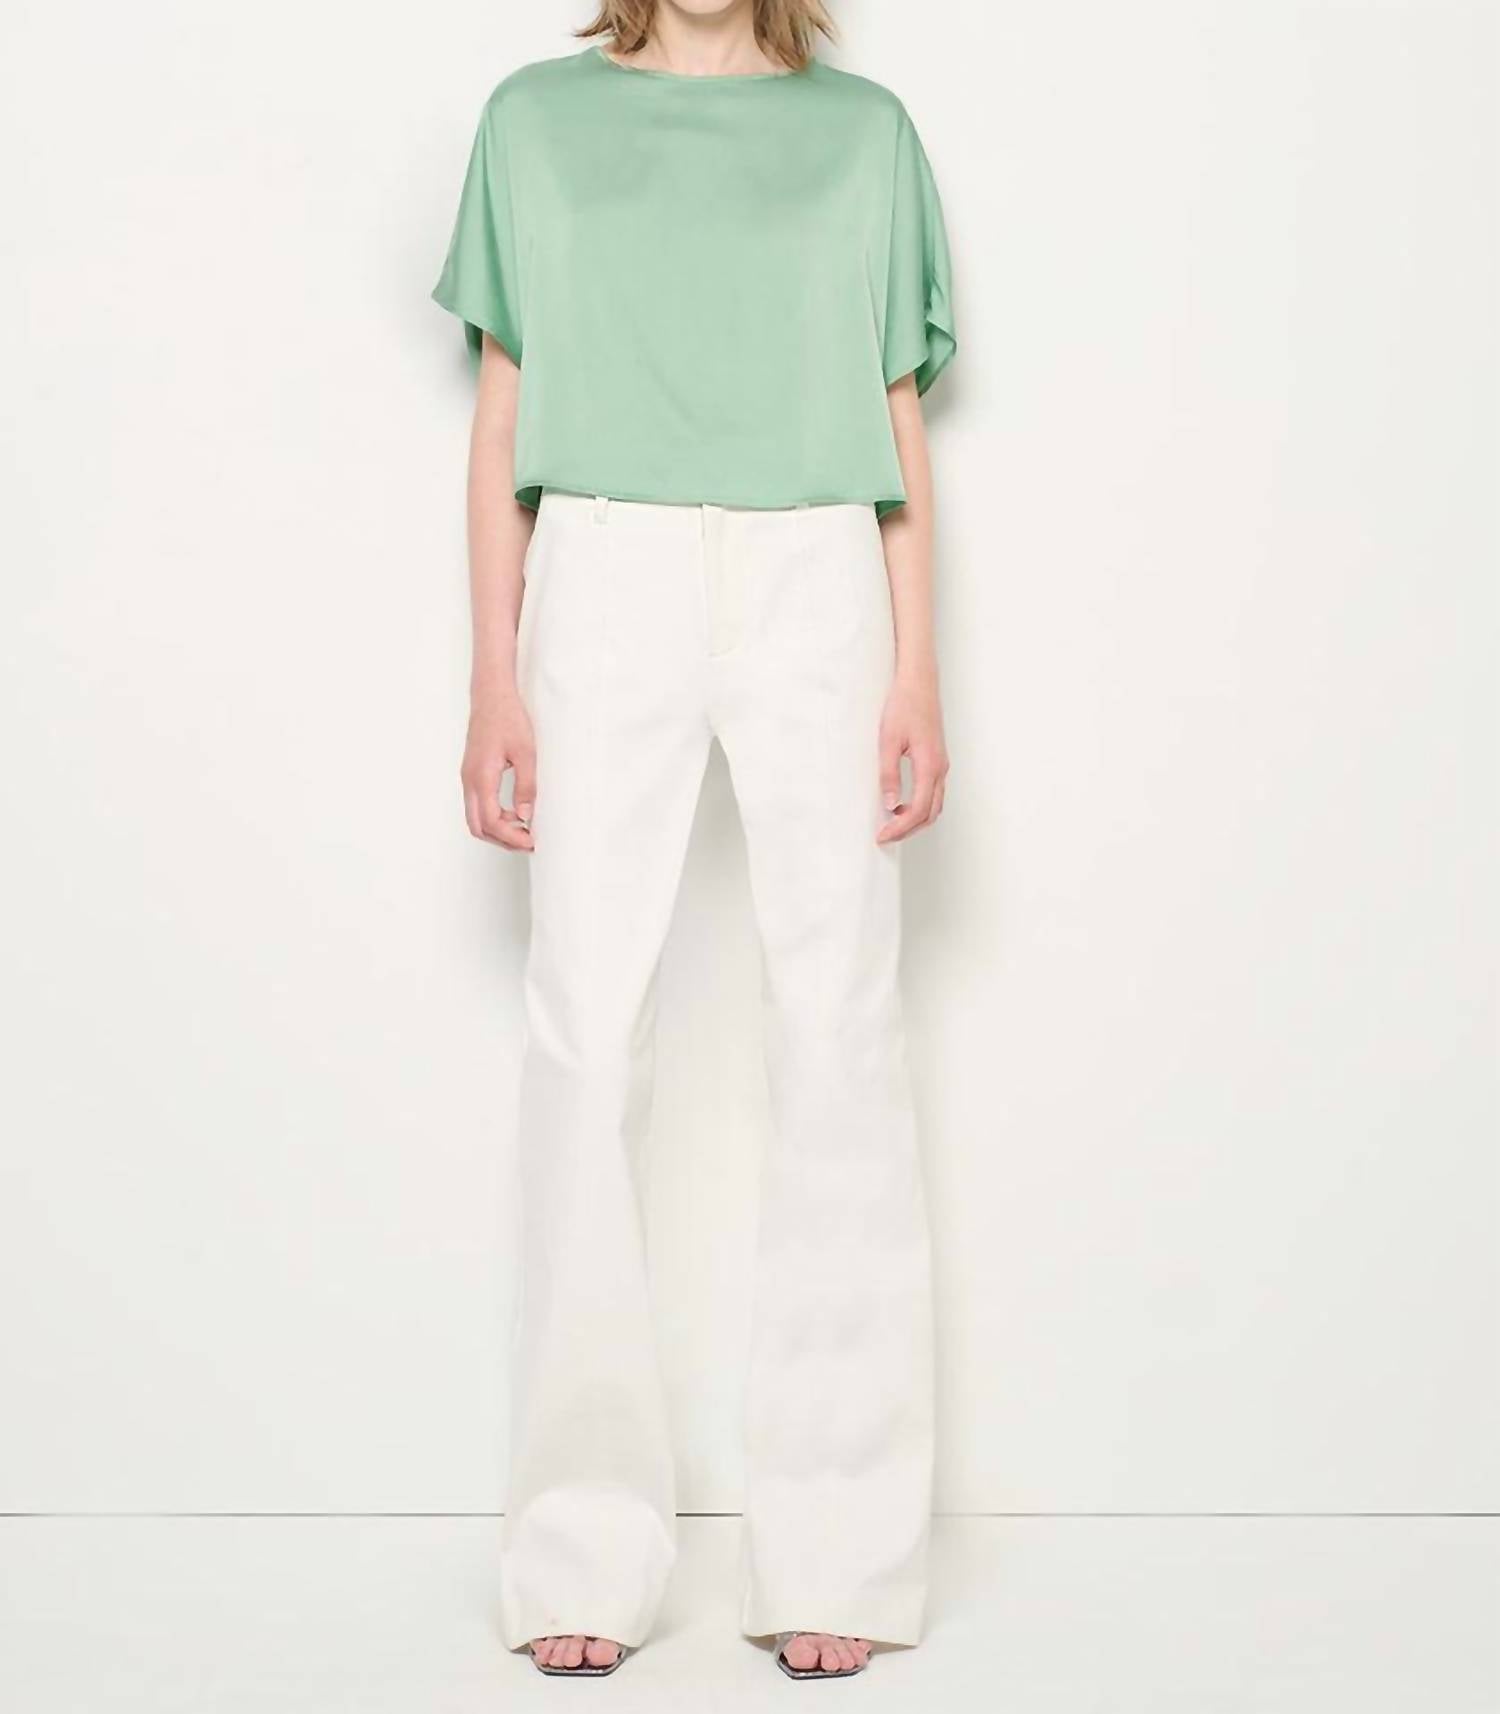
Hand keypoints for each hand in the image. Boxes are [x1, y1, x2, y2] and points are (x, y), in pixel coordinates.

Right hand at [461, 686, 535, 851]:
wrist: (491, 696)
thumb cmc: (508, 718)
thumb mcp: (526, 752)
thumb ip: (526, 786)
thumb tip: (526, 816)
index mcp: (481, 778)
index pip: (491, 822)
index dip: (511, 837)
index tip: (531, 841)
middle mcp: (469, 781)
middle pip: (478, 827)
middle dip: (502, 840)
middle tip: (527, 842)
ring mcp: (468, 778)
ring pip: (476, 818)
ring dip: (498, 830)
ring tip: (524, 829)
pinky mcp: (472, 774)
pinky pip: (477, 806)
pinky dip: (494, 817)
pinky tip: (514, 813)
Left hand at [876, 670, 948, 843]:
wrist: (919, 683)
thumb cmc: (904, 706)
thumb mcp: (888, 741)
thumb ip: (889, 774)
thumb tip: (890, 805)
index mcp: (929, 766)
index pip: (918, 811)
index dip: (900, 828)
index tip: (882, 836)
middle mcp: (940, 769)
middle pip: (930, 814)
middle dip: (908, 830)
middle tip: (885, 836)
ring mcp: (941, 765)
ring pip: (934, 805)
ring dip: (915, 820)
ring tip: (891, 824)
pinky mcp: (938, 760)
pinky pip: (933, 793)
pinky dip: (920, 807)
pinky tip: (901, 805)